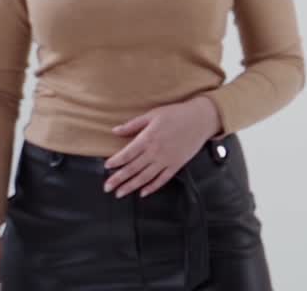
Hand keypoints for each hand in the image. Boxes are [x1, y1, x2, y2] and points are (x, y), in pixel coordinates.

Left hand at [104, 96, 221, 197]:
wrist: (200, 119)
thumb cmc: (176, 114)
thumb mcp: (152, 115)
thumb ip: (133, 125)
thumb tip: (114, 131)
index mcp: (148, 138)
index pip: (127, 154)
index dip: (115, 162)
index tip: (106, 167)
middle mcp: (155, 152)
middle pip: (133, 169)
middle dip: (118, 179)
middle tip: (107, 187)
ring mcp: (166, 160)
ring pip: (145, 177)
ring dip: (131, 186)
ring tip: (119, 193)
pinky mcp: (177, 165)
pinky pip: (162, 179)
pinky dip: (152, 187)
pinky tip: (143, 193)